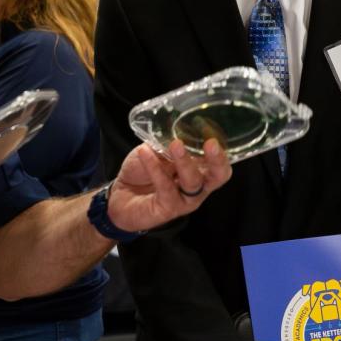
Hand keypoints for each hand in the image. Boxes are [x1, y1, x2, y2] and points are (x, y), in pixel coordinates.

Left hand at [106, 138, 232, 232]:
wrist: (120, 196)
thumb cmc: (143, 173)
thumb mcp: (156, 152)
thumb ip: (168, 145)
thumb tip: (177, 130)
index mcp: (199, 171)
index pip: (219, 163)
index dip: (221, 151)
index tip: (214, 135)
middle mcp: (197, 187)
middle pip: (217, 177)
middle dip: (216, 161)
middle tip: (210, 144)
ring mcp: (184, 200)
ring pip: (193, 183)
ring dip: (185, 162)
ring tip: (175, 145)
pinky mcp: (168, 209)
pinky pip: (165, 187)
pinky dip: (155, 168)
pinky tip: (145, 153)